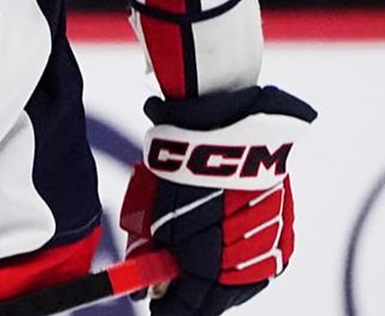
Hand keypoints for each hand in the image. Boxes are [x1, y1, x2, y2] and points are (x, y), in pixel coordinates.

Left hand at [119, 86, 315, 315]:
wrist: (226, 137)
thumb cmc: (185, 177)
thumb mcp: (156, 222)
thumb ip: (156, 262)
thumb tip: (150, 290)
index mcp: (213, 274)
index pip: (189, 309)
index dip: (168, 306)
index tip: (153, 300)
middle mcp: (247, 271)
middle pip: (216, 298)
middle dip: (193, 290)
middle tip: (170, 276)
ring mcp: (269, 251)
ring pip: (239, 278)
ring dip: (218, 272)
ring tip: (197, 248)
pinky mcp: (285, 231)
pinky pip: (259, 255)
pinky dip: (239, 251)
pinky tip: (223, 234)